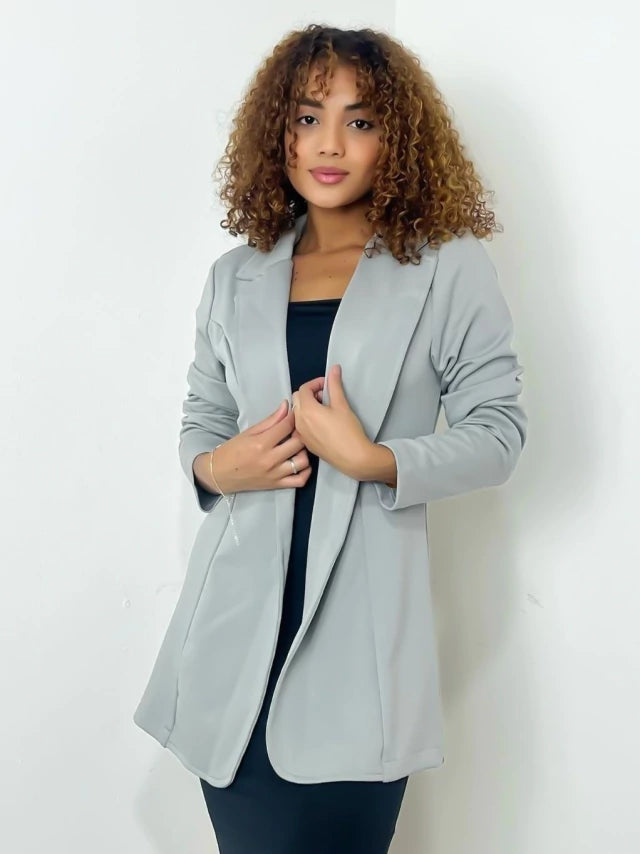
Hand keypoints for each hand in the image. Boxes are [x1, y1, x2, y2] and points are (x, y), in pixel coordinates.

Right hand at [200, 400, 312, 494]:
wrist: (219, 474)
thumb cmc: (231, 452)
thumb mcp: (249, 432)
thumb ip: (271, 420)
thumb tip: (286, 406)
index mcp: (261, 443)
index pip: (286, 426)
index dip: (294, 416)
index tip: (295, 412)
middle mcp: (270, 460)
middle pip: (298, 442)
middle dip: (301, 432)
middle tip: (298, 428)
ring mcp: (275, 474)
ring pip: (302, 461)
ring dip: (304, 451)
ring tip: (298, 446)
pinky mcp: (276, 485)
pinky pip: (299, 480)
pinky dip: (305, 471)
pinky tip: (301, 462)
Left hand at [290, 364, 371, 479]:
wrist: (353, 457)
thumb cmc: (348, 432)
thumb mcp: (342, 405)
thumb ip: (335, 385)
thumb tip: (334, 369)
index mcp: (306, 410)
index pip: (304, 389)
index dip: (316, 383)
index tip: (327, 384)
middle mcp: (299, 422)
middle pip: (297, 399)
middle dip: (310, 394)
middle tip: (326, 396)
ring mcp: (300, 434)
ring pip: (297, 413)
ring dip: (307, 406)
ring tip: (325, 409)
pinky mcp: (305, 443)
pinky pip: (300, 425)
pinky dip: (307, 419)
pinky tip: (322, 423)